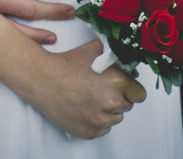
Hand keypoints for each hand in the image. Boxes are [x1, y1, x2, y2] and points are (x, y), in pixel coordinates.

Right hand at [25, 40, 147, 139]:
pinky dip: (96, 121)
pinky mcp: (91, 132)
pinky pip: (103, 129)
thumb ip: (117, 55)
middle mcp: (112, 102)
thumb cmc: (67, 64)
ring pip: (115, 118)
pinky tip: (83, 108)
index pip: (140, 94)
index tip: (119, 85)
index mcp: (118, 81)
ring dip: (107, 110)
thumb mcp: (94, 50)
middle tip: (99, 89)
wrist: (42, 79)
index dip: (130, 88)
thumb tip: (133, 68)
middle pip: (128, 106)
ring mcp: (101, 119)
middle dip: (117, 98)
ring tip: (89, 98)